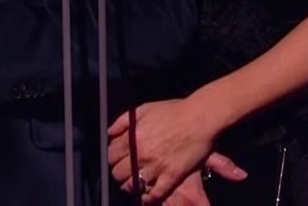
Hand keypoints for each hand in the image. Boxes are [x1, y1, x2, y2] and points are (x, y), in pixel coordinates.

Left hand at [108, 98, 245, 202]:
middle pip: (118, 173)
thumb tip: (109, 133)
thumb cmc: (172, 111)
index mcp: (133, 137)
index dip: (112, 158)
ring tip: (136, 182)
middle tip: (126, 170)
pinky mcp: (172, 176)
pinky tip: (148, 195)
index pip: (111, 155)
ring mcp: (156, 166)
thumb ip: (123, 121)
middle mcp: (141, 154)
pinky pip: (155, 194)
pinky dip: (149, 197)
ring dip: (132, 185)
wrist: (198, 118)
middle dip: (119, 172)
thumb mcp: (143, 109)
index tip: (117, 158)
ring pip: (133, 185)